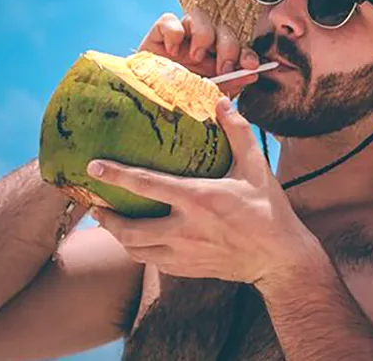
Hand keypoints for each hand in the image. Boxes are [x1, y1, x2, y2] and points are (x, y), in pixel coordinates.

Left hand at [87, 97, 319, 283]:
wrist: (279, 258)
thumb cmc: (268, 209)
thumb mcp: (256, 167)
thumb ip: (238, 133)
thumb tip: (221, 103)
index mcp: (198, 199)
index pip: (147, 185)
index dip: (117, 174)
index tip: (93, 166)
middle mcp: (185, 229)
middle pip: (129, 229)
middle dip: (105, 217)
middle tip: (94, 203)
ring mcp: (184, 253)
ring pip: (136, 249)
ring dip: (118, 236)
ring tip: (108, 222)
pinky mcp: (188, 268)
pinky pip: (152, 261)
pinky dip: (140, 250)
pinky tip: (140, 240)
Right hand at [139, 9, 259, 96]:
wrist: (146, 103)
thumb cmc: (179, 101)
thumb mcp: (207, 97)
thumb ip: (229, 85)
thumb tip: (252, 74)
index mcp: (216, 58)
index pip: (239, 48)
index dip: (247, 54)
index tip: (252, 66)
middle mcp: (201, 44)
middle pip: (223, 30)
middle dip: (229, 48)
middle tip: (223, 68)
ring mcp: (180, 36)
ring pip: (199, 16)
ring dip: (204, 36)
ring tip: (196, 57)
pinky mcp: (158, 33)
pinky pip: (169, 19)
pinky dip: (173, 32)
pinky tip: (172, 52)